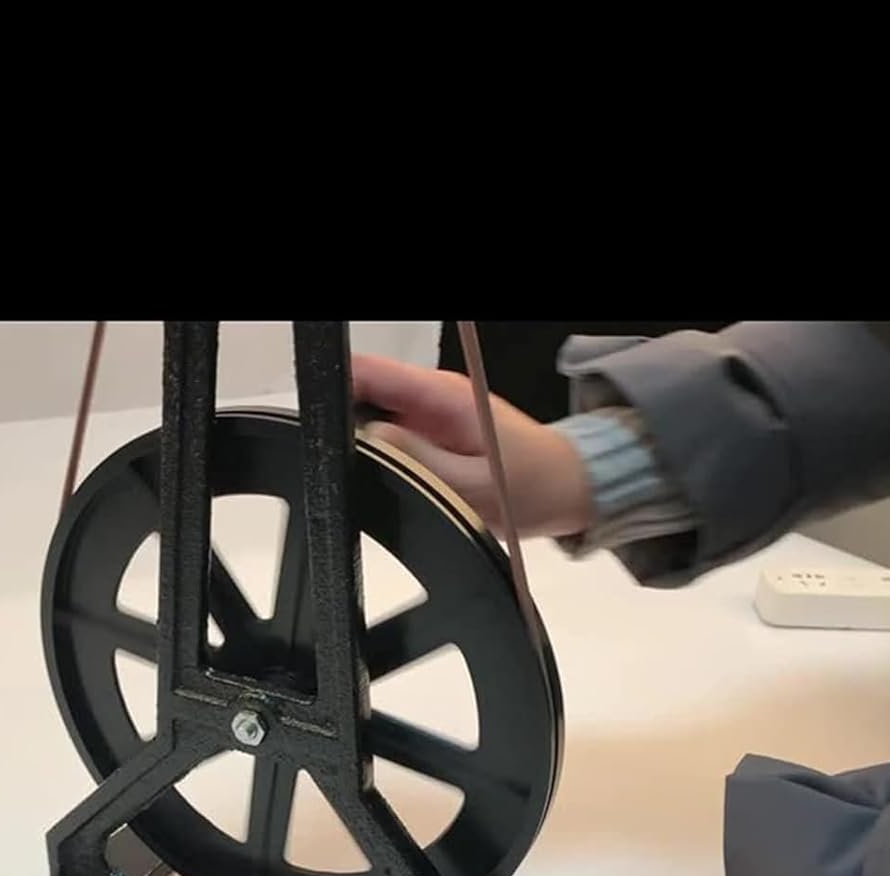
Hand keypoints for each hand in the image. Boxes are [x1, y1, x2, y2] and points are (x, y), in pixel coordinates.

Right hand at [351, 354, 591, 539]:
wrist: (568, 489)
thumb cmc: (534, 485)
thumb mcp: (473, 485)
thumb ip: (418, 462)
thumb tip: (369, 443)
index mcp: (443, 395)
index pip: (370, 372)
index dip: (335, 391)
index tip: (321, 428)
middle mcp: (433, 398)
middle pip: (364, 396)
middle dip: (348, 430)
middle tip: (356, 471)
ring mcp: (432, 416)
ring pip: (374, 423)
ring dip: (369, 451)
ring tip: (384, 481)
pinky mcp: (434, 436)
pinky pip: (395, 442)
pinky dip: (388, 462)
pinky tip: (401, 484)